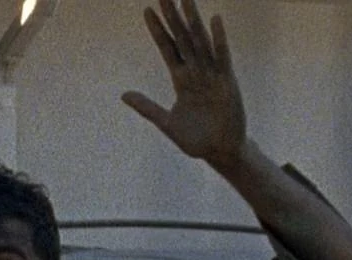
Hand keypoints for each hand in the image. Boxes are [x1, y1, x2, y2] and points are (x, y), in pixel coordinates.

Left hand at [121, 0, 245, 167]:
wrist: (220, 153)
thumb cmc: (196, 139)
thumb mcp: (166, 123)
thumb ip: (147, 107)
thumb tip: (124, 94)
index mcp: (181, 80)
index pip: (168, 48)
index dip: (158, 30)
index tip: (147, 11)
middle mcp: (196, 72)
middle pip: (182, 38)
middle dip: (173, 16)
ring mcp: (212, 75)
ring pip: (200, 42)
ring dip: (193, 20)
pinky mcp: (227, 83)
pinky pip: (222, 57)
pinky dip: (219, 39)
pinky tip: (214, 20)